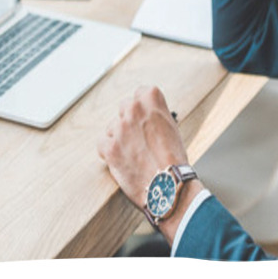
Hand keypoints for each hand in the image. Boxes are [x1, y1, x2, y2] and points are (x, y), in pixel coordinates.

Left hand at [97, 85, 189, 209]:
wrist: (170, 186)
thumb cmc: (175, 160)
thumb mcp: (172, 127)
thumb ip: (156, 115)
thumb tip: (146, 117)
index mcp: (152, 99)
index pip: (141, 92)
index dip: (144, 107)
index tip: (145, 116)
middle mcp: (134, 109)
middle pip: (125, 107)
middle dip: (130, 120)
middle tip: (139, 137)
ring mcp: (120, 127)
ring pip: (113, 126)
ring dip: (120, 137)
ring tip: (134, 153)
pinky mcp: (110, 147)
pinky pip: (102, 143)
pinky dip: (109, 151)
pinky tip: (121, 159)